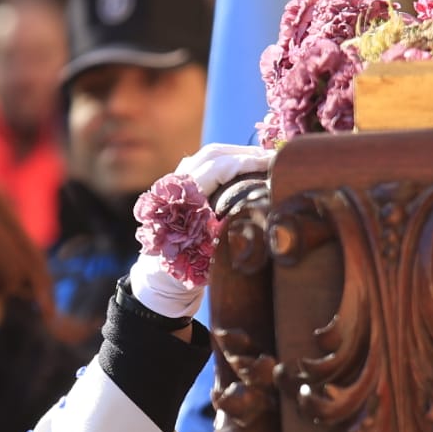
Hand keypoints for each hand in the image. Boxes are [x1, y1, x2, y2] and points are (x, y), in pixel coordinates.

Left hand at [130, 143, 275, 318]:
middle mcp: (174, 185)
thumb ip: (229, 229)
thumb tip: (261, 205)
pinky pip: (206, 163)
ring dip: (237, 154)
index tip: (271, 163)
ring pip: (209, 155)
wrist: (160, 278)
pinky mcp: (181, 186)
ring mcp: (175, 183)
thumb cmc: (184, 270)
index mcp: (180, 197)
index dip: (246, 162)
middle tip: (272, 158)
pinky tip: (246, 167)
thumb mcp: (208, 254)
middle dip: (245, 153)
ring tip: (262, 160)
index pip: (217, 167)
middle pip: (213, 154)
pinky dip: (228, 160)